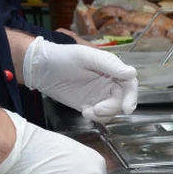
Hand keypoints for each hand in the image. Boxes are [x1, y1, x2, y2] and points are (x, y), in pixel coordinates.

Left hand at [22, 37, 137, 119]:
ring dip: (104, 114)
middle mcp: (109, 81)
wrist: (40, 68)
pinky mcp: (90, 104)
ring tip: (89, 111)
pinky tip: (85, 112)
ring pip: (113, 109)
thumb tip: (132, 73)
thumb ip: (109, 64)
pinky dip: (96, 117)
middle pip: (123, 99)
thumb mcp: (85, 57)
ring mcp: (100, 94)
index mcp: (111, 68)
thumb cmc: (62, 56)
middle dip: (114, 107)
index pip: (129, 83)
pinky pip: (101, 115)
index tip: (127, 108)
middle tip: (99, 110)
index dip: (132, 96)